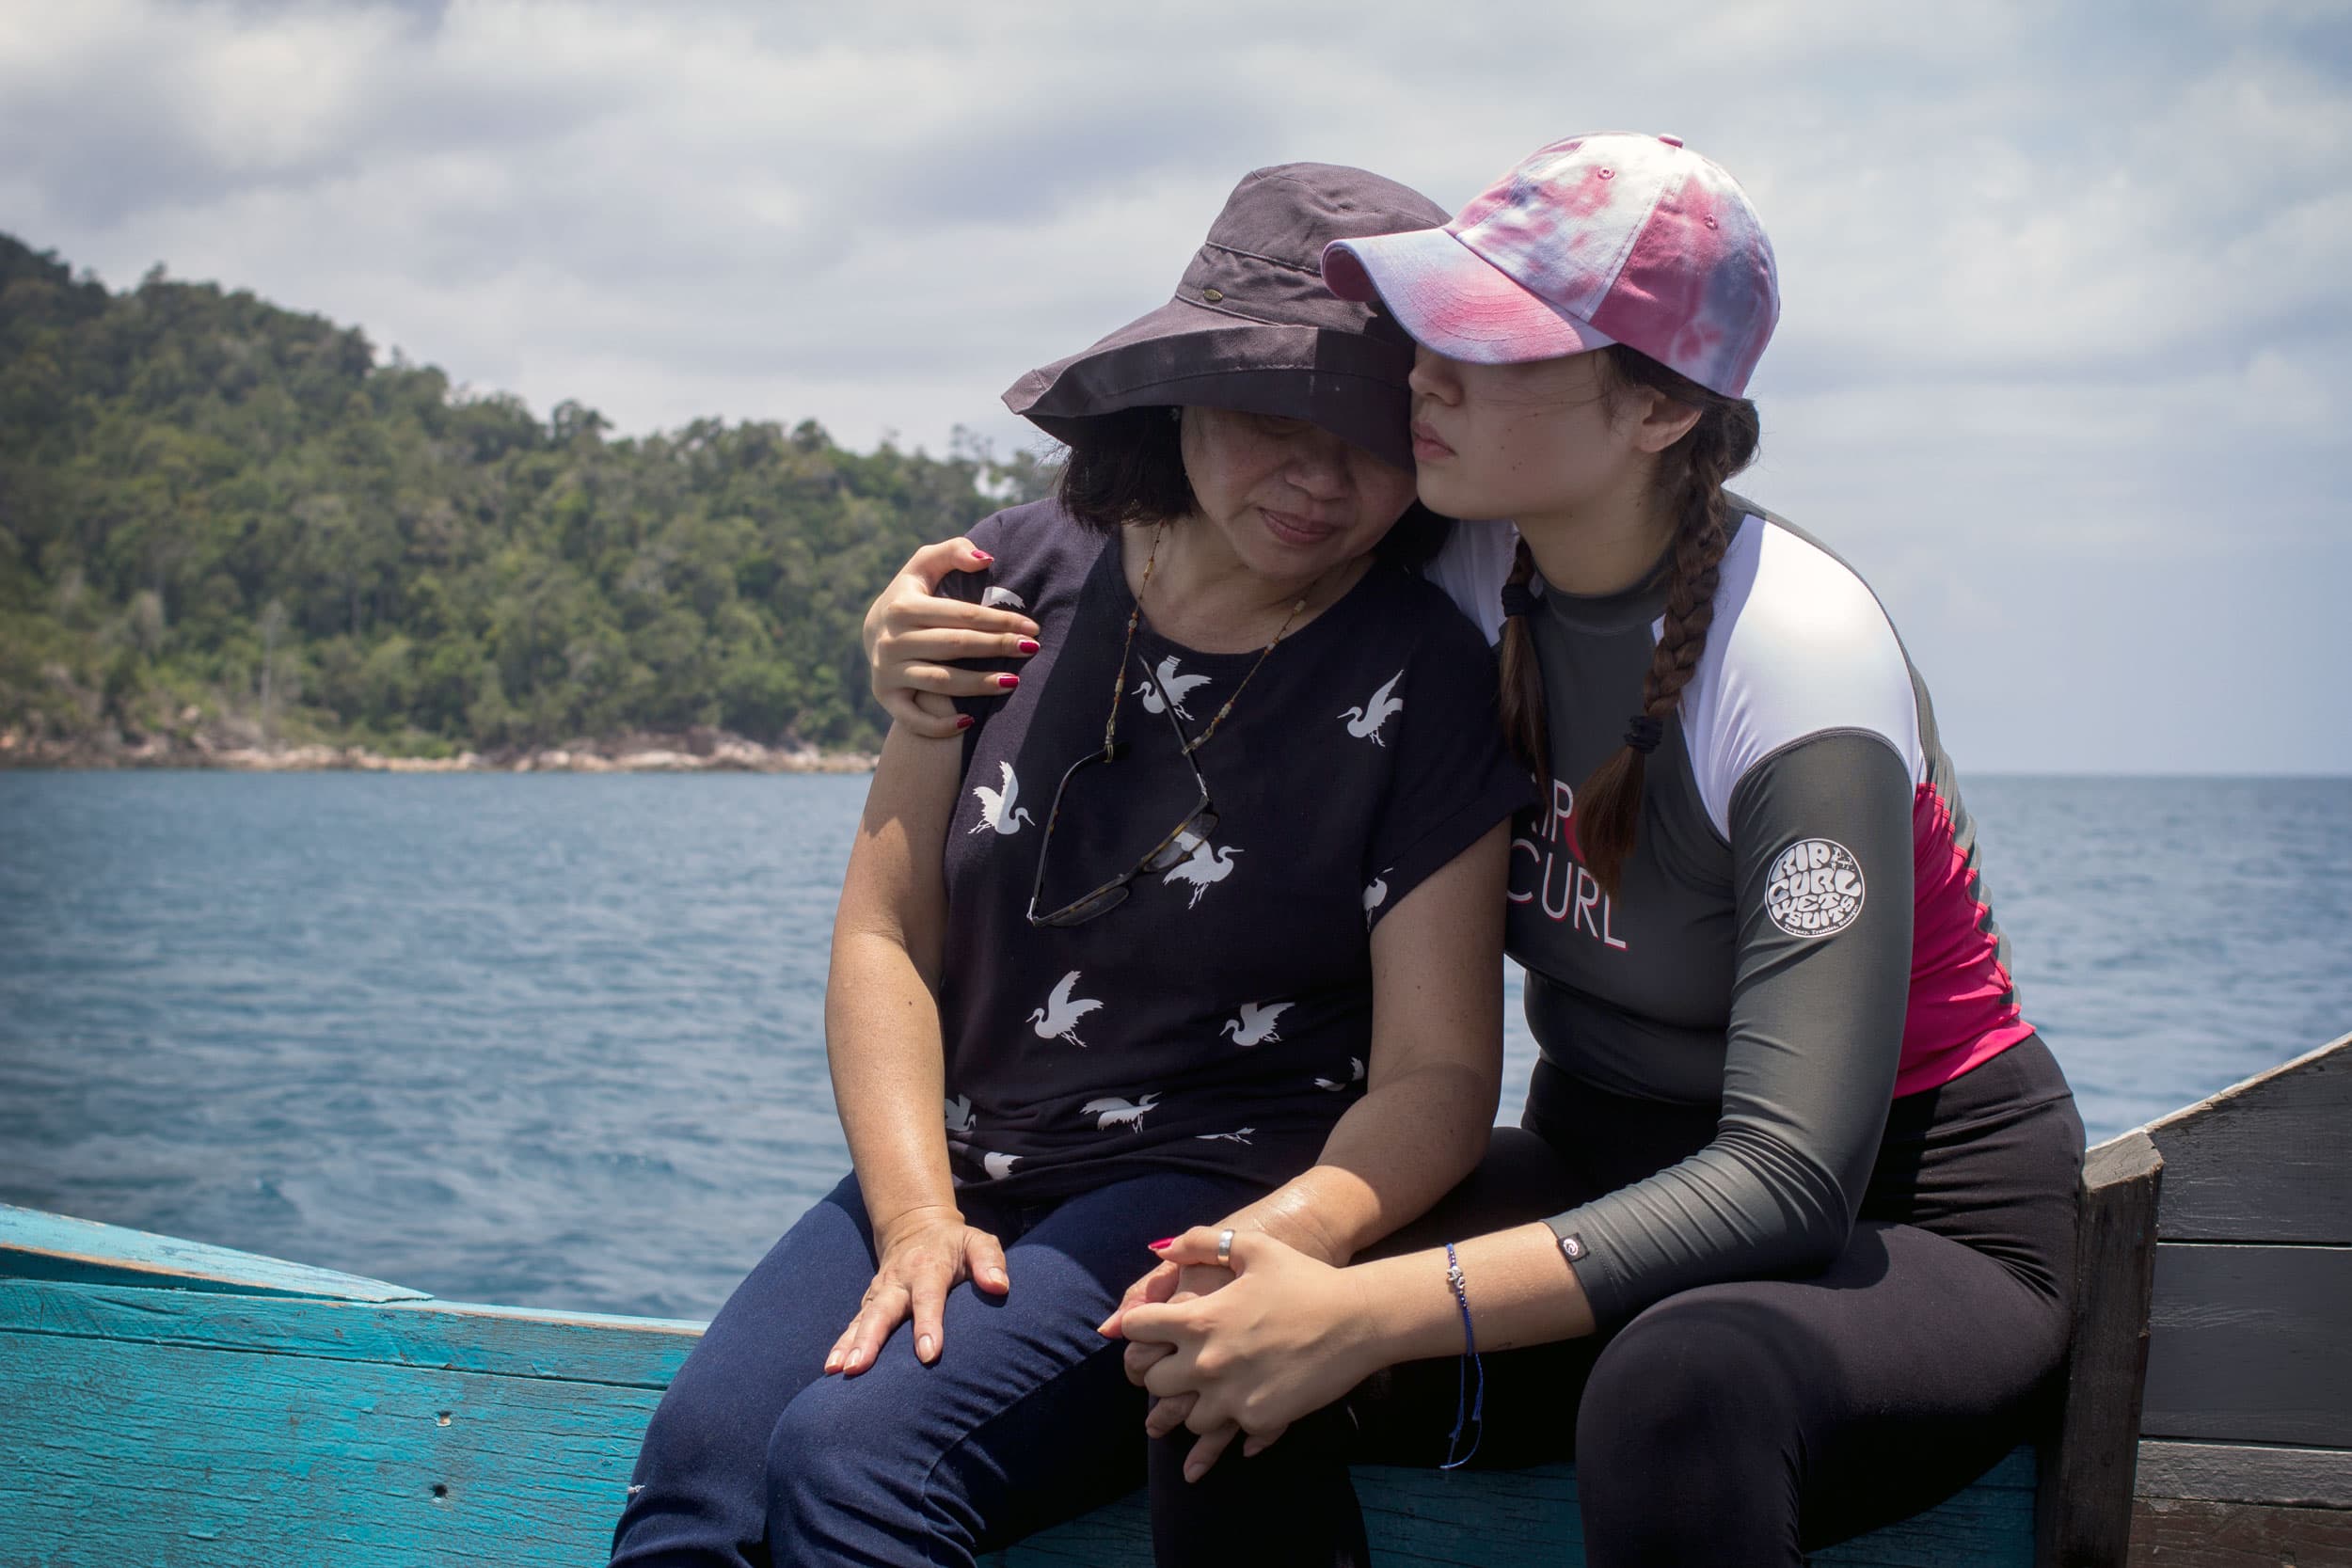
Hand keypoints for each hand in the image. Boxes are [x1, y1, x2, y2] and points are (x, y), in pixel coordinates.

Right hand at [824, 1206, 1008, 1374]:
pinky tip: (831, 1369)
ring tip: (838, 1370)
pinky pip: (854, 1324)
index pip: (928, 1298)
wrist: (916, 1227)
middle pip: (883, 1311)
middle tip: (859, 1367)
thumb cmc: (955, 1244)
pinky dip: (841, 1344)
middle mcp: (899, 1281)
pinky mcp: (870, 1303)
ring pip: (863, 1319)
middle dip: (870, 1339)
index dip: (928, 1325)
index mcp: (928, 1269)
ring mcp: (881, 1293)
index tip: (928, 1354)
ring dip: (849, 1345)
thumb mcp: (978, 1242)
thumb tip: (999, 1286)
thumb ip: (990, 1261)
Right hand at [863, 538, 1040, 737]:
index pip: (961, 614)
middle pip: (955, 645)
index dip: (999, 620)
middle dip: (998, 647)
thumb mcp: (923, 567)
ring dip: (979, 684)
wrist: (874, 632)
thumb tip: (987, 558)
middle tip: (1033, 649)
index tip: (1032, 627)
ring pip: (940, 681)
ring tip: (1013, 682)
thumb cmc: (912, 596)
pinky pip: (912, 718)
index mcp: (903, 606)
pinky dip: (940, 725)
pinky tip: (970, 721)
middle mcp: (892, 640)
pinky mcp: (886, 697)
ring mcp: (887, 671)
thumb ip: (952, 552)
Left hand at [1121, 1228, 1379, 1480]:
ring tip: (1213, 1394)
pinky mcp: (1259, 1419)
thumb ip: (1201, 1243)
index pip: (1136, 1330)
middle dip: (1162, 1374)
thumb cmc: (1305, 1279)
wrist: (1357, 1319)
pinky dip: (1237, 1424)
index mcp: (1199, 1320)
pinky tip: (1248, 1409)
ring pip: (1188, 1418)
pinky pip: (1231, 1434)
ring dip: (1196, 1405)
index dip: (1139, 1328)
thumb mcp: (1253, 1248)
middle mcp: (1207, 1362)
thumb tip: (1163, 1250)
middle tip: (1181, 1368)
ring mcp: (1232, 1396)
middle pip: (1153, 1383)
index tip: (1153, 1331)